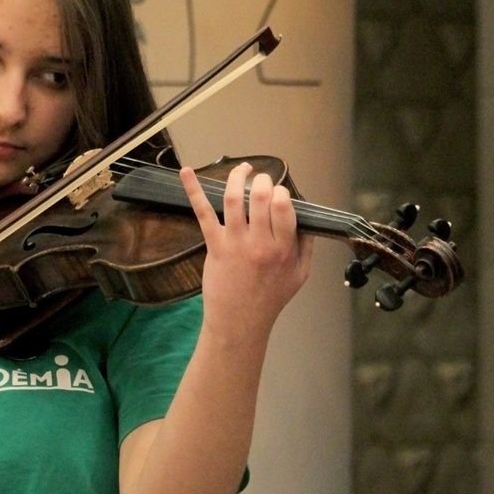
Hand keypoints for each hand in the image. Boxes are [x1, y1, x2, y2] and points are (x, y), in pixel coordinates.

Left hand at [180, 161, 312, 339]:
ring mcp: (235, 243)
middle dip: (262, 180)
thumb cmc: (269, 299)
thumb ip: (306, 246)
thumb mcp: (301, 275)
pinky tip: (186, 172)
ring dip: (237, 177)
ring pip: (234, 199)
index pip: (285, 206)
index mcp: (283, 248)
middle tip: (260, 180)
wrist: (240, 323)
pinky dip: (193, 189)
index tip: (278, 192)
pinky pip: (203, 212)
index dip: (281, 191)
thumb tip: (307, 220)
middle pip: (261, 196)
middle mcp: (260, 243)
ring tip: (242, 170)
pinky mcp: (214, 246)